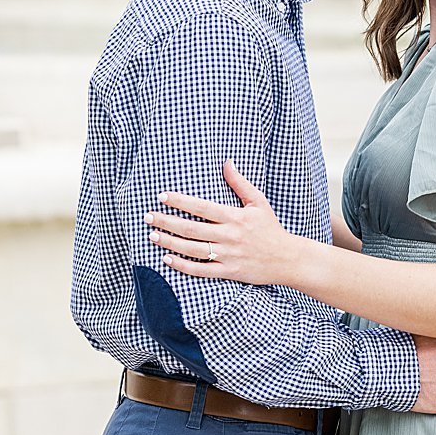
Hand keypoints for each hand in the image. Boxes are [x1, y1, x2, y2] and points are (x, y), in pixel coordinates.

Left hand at [147, 161, 294, 284]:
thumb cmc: (271, 229)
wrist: (287, 259)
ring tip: (152, 235)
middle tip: (148, 216)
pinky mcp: (229, 272)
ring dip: (170, 242)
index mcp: (235, 217)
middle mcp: (229, 236)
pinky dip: (183, 266)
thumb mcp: (259, 202)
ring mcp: (228, 255)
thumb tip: (226, 162)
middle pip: (191, 228)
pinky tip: (167, 259)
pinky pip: (201, 270)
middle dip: (167, 221)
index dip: (180, 201)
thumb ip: (240, 183)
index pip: (201, 207)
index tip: (162, 197)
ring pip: (192, 249)